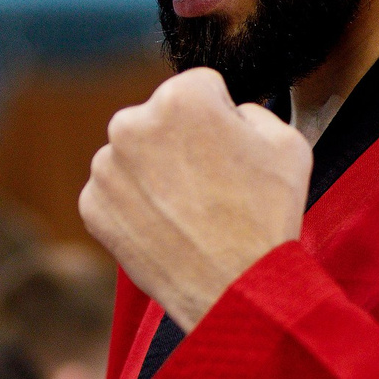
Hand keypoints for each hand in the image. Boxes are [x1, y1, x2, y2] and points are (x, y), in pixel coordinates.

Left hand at [78, 69, 310, 330]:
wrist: (237, 289)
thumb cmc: (268, 215)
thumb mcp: (286, 142)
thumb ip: (251, 111)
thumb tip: (229, 113)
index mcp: (180, 96)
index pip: (200, 88)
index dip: (221, 118)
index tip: (229, 149)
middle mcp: (131, 123)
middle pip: (159, 119)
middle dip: (179, 141)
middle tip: (209, 183)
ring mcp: (105, 167)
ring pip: (133, 156)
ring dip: (154, 172)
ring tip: (190, 210)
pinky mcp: (91, 205)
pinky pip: (115, 193)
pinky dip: (135, 206)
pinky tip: (167, 227)